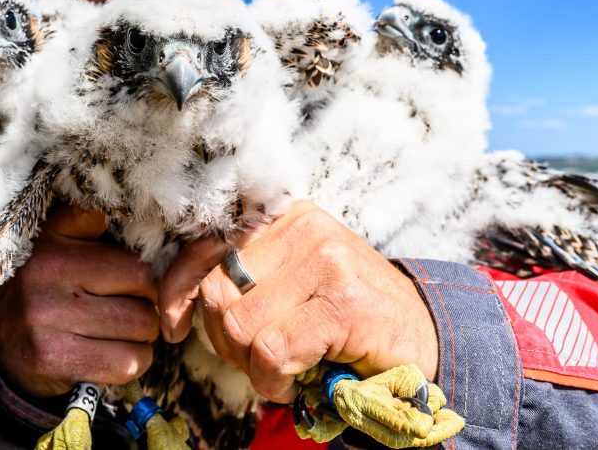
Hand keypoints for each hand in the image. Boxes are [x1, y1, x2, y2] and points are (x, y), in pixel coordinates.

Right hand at [0, 204, 159, 397]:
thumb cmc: (43, 291)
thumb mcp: (52, 244)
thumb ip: (83, 222)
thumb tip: (125, 218)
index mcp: (51, 246)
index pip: (134, 260)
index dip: (144, 276)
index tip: (132, 286)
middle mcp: (46, 279)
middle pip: (143, 289)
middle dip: (147, 304)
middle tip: (131, 311)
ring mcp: (46, 321)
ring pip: (140, 326)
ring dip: (142, 336)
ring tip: (121, 334)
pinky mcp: (52, 359)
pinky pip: (127, 363)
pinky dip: (133, 363)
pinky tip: (114, 357)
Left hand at [159, 201, 437, 402]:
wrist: (422, 336)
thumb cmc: (348, 316)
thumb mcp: (292, 284)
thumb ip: (244, 280)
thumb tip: (181, 303)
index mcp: (285, 218)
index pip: (206, 245)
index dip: (178, 289)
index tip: (175, 326)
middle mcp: (304, 228)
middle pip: (217, 291)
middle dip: (223, 340)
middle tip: (255, 360)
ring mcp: (326, 261)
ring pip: (241, 325)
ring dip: (252, 366)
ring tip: (282, 370)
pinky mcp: (342, 302)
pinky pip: (271, 350)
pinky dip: (273, 379)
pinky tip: (295, 380)